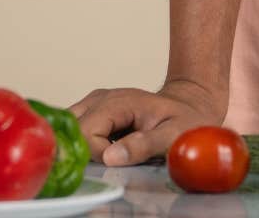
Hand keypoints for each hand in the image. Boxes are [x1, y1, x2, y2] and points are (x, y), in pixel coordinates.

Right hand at [70, 78, 223, 166]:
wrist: (191, 106)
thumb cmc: (185, 120)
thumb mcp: (173, 134)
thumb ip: (144, 145)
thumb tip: (110, 157)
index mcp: (119, 102)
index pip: (86, 133)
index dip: (97, 153)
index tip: (118, 160)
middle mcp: (101, 99)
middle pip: (72, 130)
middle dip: (85, 151)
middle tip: (110, 159)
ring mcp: (95, 103)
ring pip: (68, 127)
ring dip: (80, 145)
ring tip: (105, 154)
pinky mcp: (93, 111)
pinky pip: (74, 128)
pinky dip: (81, 142)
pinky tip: (101, 148)